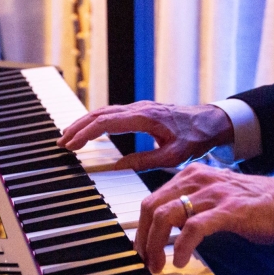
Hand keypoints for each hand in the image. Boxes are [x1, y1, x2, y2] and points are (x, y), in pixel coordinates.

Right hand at [57, 101, 233, 171]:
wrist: (211, 121)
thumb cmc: (195, 138)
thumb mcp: (172, 156)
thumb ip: (144, 162)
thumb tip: (116, 167)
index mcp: (145, 118)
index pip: (106, 122)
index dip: (86, 133)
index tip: (71, 145)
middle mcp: (139, 108)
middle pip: (100, 114)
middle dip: (78, 127)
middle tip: (61, 143)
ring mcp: (139, 107)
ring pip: (104, 111)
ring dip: (84, 123)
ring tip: (68, 138)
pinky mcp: (140, 111)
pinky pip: (112, 113)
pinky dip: (95, 121)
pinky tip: (88, 131)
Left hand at [135, 163, 273, 272]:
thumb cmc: (253, 205)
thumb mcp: (213, 197)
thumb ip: (190, 206)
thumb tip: (165, 229)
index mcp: (191, 176)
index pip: (152, 200)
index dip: (141, 229)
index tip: (142, 251)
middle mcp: (197, 179)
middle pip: (152, 207)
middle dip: (143, 239)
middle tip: (147, 262)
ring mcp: (213, 193)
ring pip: (166, 216)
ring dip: (156, 245)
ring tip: (159, 265)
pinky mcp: (228, 210)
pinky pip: (193, 228)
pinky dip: (181, 247)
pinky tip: (180, 261)